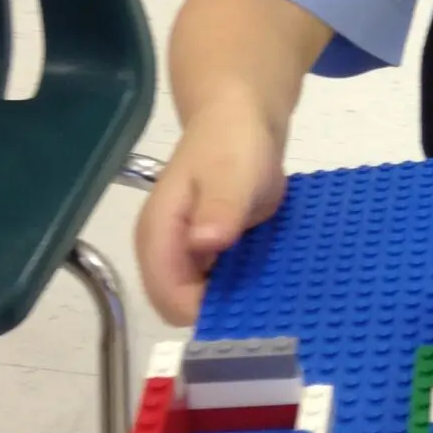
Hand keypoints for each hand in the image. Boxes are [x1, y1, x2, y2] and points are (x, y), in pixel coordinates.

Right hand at [135, 101, 287, 325]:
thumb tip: (204, 243)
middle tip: (267, 303)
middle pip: (184, 307)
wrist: (240, 120)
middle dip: (221, 312)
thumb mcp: (230, 173)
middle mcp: (166, 252)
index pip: (170, 299)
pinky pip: (221, 285)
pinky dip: (243, 288)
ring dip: (235, 303)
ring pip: (204, 300)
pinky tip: (271, 283)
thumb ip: (219, 208)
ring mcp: (187, 253)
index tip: (248, 307)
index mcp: (159, 236)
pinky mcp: (208, 253)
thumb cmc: (231, 144)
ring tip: (273, 295)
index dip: (206, 311)